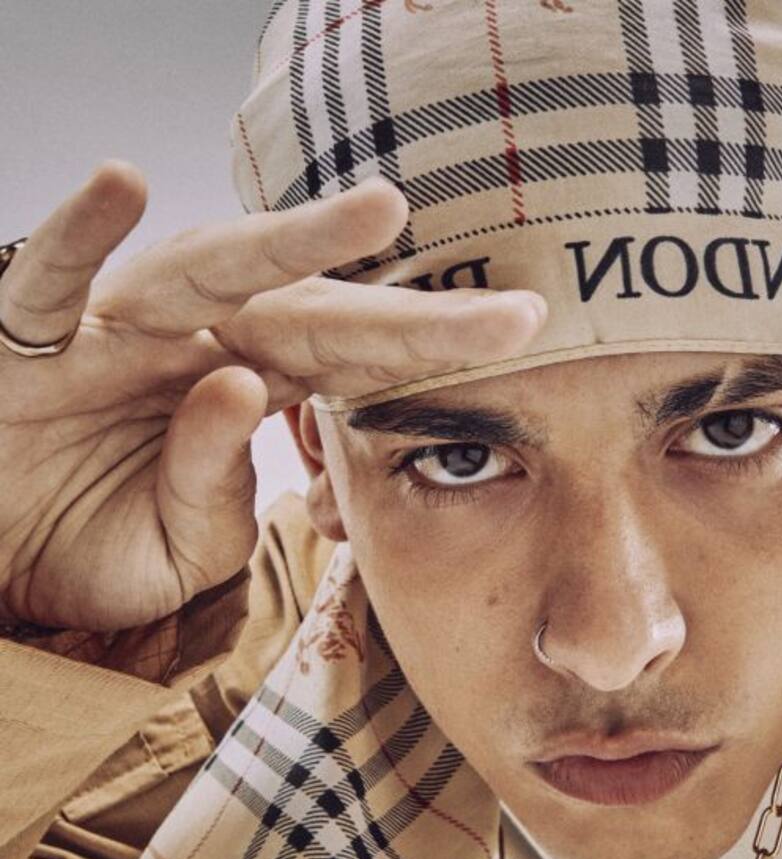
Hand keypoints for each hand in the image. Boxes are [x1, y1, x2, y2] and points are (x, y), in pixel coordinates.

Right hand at [0, 162, 545, 630]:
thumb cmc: (90, 544)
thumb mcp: (182, 546)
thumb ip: (218, 485)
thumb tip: (236, 389)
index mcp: (244, 390)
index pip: (352, 362)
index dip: (434, 347)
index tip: (525, 330)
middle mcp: (192, 344)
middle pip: (310, 313)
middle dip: (407, 308)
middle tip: (507, 303)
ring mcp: (111, 334)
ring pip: (202, 272)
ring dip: (285, 241)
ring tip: (378, 212)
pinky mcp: (18, 338)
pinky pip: (42, 279)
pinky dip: (75, 237)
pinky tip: (121, 185)